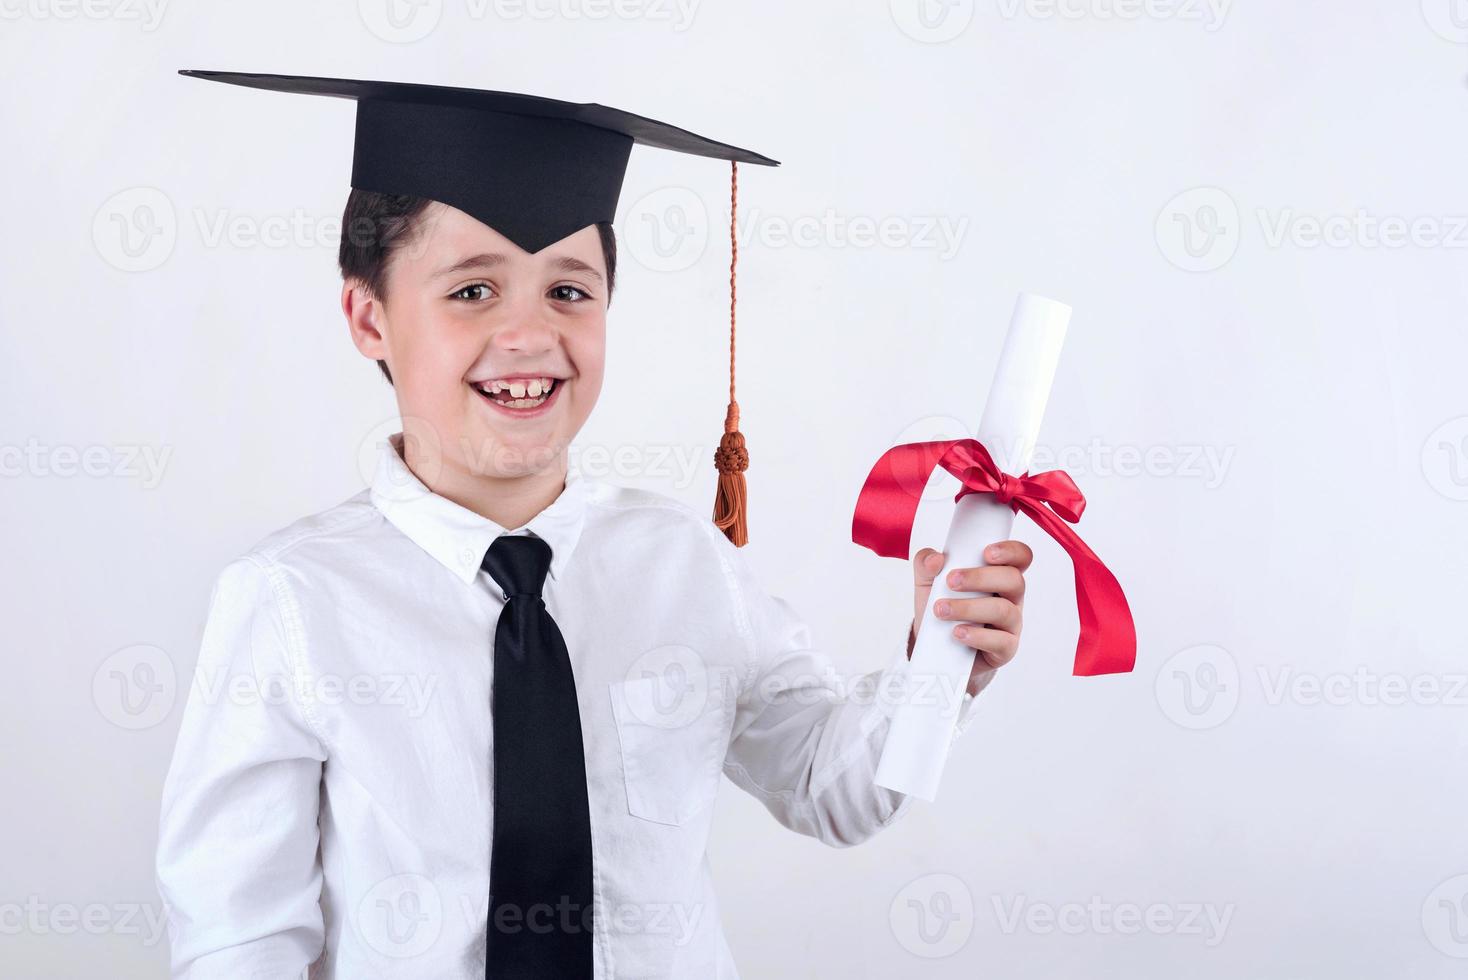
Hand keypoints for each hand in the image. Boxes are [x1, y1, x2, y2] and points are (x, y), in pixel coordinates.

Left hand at [910, 541, 1032, 696]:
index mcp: (998, 574)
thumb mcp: (927, 582)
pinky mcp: (1005, 649)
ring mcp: (1011, 624)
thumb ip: (926, 564)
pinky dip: (977, 636)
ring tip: (941, 610)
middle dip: (980, 578)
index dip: (1010, 551)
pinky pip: (1001, 642)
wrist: (935, 648)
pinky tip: (957, 632)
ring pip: (1004, 610)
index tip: (986, 552)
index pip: (1019, 557)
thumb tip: (935, 559)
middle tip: (950, 581)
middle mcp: (1010, 597)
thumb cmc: (942, 606)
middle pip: (1013, 580)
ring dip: (969, 608)